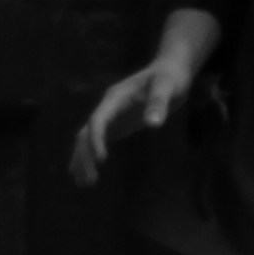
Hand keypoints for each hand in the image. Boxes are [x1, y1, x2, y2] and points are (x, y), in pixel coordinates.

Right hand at [70, 46, 199, 186]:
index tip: (101, 160)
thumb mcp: (168, 88)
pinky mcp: (117, 124)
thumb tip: (153, 124)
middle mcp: (108, 107)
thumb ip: (159, 104)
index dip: (96, 139)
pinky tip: (88, 174)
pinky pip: (97, 140)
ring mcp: (110, 115)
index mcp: (115, 97)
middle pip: (88, 132)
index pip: (98, 120)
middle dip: (85, 155)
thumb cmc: (170, 78)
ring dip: (83, 158)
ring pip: (87, 138)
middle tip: (88, 181)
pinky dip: (90, 156)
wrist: (170, 70)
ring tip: (83, 184)